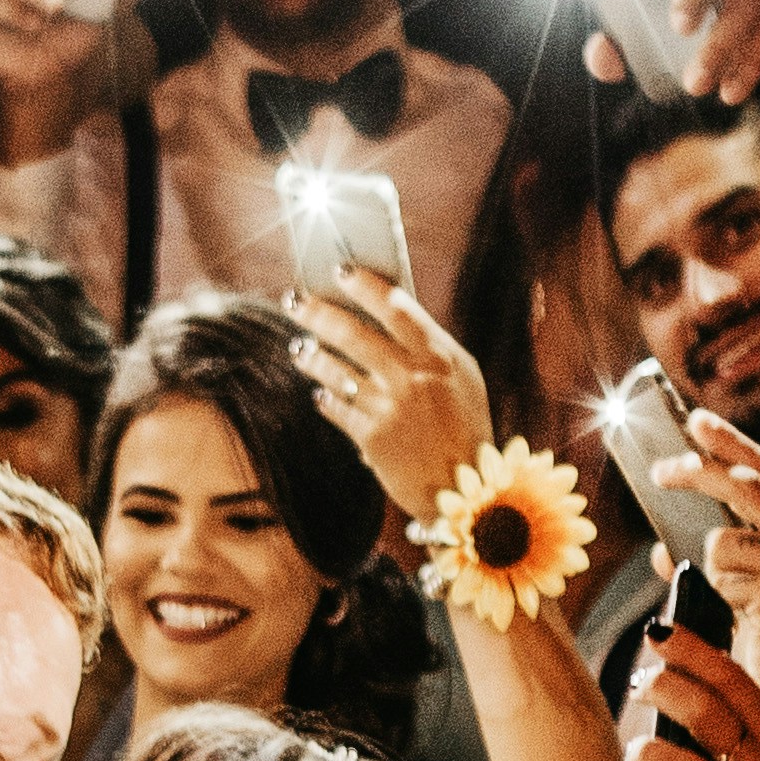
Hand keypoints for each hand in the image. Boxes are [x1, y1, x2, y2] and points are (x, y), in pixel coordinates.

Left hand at [293, 269, 489, 524]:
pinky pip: (337, 407)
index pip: (396, 306)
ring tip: (300, 347)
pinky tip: (320, 392)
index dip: (365, 285)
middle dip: (317, 313)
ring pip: (336, 370)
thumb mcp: (462, 378)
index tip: (341, 270)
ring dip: (312, 355)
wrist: (466, 490)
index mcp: (440, 356)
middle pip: (354, 333)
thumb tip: (387, 314)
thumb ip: (429, 348)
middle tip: (293, 300)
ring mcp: (390, 408)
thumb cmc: (465, 427)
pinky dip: (326, 397)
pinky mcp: (372, 438)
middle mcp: (413, 377)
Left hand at [683, 417, 759, 743]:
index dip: (729, 443)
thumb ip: (714, 566)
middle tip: (658, 466)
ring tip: (722, 594)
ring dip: (706, 565)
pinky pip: (721, 564)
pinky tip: (740, 617)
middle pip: (745, 476)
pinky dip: (715, 591)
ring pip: (724, 529)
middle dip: (698, 463)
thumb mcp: (743, 599)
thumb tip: (661, 548)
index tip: (694, 421)